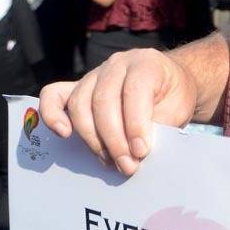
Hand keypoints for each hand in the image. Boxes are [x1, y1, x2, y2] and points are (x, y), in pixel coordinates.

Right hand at [39, 49, 198, 175]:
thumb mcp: (177, 110)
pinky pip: (53, 95)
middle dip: (114, 139)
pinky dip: (52, 115)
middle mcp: (117, 64)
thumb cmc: (173, 98)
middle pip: (103, 100)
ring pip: (80, 104)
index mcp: (146, 63)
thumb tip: (136, 153)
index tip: (141, 152)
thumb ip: (158, 126)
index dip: (136, 125)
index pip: (134, 92)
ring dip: (93, 138)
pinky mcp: (77, 87)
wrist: (168, 86)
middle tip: (127, 165)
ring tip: (110, 160)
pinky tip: (63, 134)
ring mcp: (94, 74)